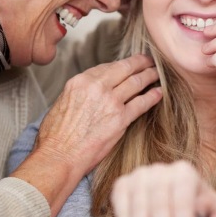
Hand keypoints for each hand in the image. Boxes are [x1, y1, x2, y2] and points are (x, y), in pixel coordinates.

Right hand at [36, 54, 161, 175]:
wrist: (59, 156)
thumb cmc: (56, 135)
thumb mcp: (63, 102)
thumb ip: (82, 92)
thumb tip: (94, 91)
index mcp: (81, 81)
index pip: (107, 66)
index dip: (122, 65)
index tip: (129, 64)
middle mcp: (97, 87)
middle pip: (125, 68)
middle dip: (140, 62)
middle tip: (150, 60)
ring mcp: (110, 102)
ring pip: (136, 82)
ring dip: (150, 76)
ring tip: (157, 73)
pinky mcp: (121, 119)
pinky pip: (142, 103)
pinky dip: (152, 96)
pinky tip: (159, 93)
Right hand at [104, 161, 215, 216]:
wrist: (167, 198)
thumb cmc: (195, 204)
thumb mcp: (214, 209)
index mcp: (184, 172)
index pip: (182, 199)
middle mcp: (160, 169)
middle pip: (159, 204)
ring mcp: (138, 175)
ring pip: (139, 207)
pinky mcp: (121, 184)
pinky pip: (121, 208)